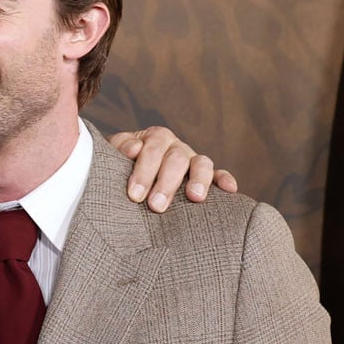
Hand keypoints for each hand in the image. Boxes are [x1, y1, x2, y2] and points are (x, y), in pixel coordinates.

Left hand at [109, 126, 238, 212]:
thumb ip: (120, 148)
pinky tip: (230, 190)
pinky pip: (219, 174)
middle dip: (166, 183)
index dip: (144, 172)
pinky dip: (225, 179)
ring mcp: (192, 160)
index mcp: (155, 138)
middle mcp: (176, 146)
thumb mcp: (113, 152)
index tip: (135, 194)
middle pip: (176, 159)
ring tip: (194, 197)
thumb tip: (135, 149)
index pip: (152, 149)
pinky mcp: (206, 175)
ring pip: (201, 164)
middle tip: (156, 206)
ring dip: (198, 180)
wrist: (127, 170)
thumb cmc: (120, 164)